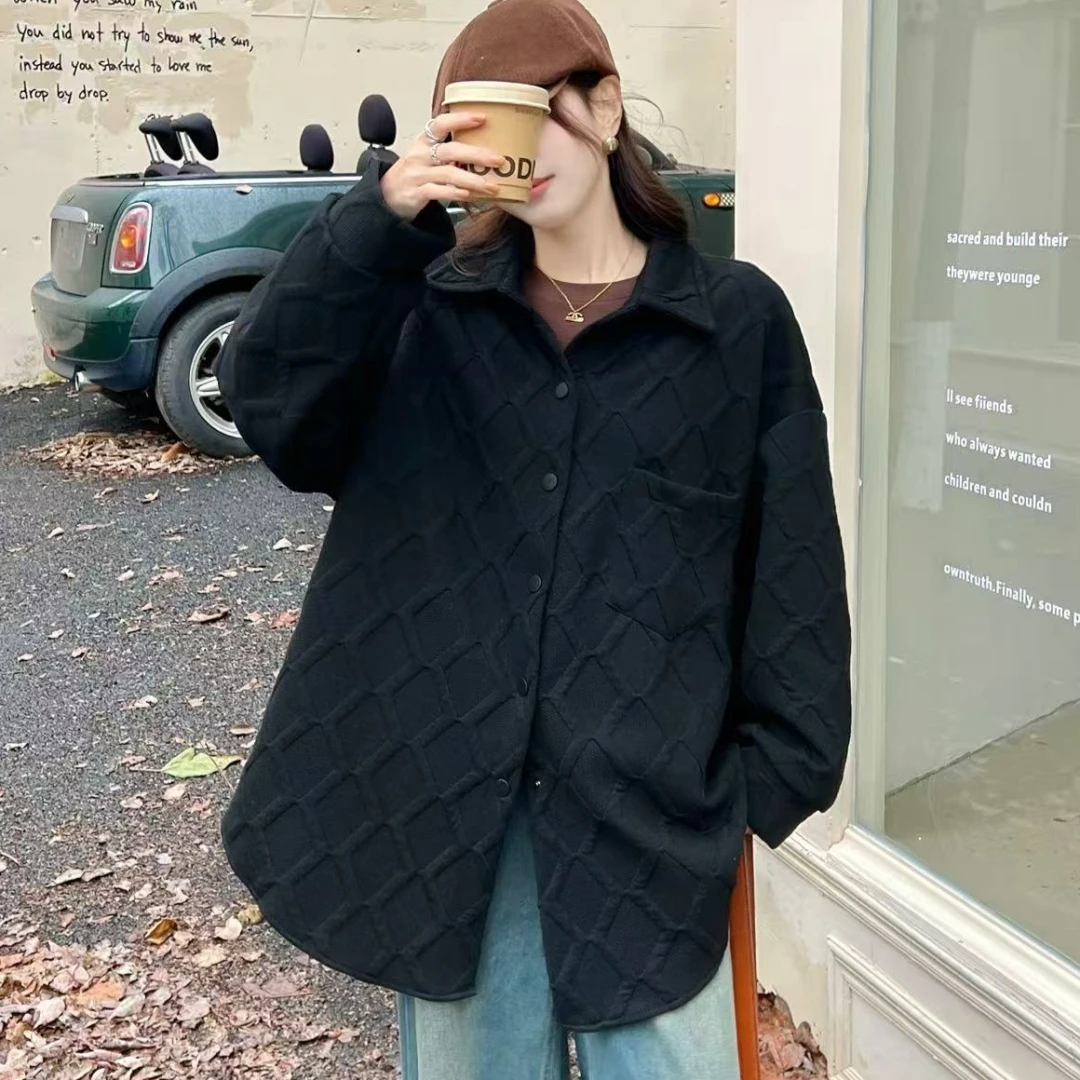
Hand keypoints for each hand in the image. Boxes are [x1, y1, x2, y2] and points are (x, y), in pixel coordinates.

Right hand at [380, 112, 505, 221]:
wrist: (387, 195)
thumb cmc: (414, 173)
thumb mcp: (426, 154)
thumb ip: (449, 149)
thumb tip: (484, 147)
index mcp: (424, 141)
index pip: (441, 124)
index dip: (460, 119)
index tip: (482, 117)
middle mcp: (420, 155)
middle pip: (451, 150)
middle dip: (477, 154)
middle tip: (499, 159)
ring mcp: (418, 175)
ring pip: (449, 174)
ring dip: (474, 180)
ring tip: (492, 186)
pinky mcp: (417, 194)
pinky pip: (439, 192)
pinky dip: (456, 193)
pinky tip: (471, 195)